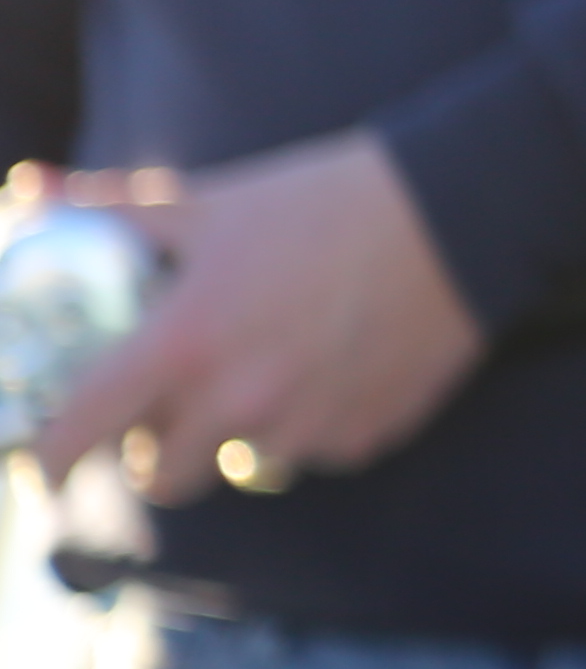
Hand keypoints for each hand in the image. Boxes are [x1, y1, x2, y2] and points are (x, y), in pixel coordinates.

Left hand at [27, 138, 485, 503]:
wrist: (461, 211)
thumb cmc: (326, 199)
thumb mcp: (211, 198)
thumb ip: (111, 209)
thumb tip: (31, 188)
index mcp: (185, 343)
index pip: (82, 430)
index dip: (52, 455)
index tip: (51, 460)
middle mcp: (238, 401)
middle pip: (162, 480)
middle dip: (157, 456)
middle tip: (173, 417)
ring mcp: (306, 426)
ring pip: (244, 466)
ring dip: (242, 438)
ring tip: (271, 374)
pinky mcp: (366, 436)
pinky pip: (318, 453)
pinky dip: (315, 426)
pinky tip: (337, 368)